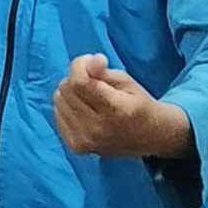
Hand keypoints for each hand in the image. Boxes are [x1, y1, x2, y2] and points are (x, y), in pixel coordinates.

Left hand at [53, 54, 177, 156]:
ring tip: (89, 95)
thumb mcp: (127, 82)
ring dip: (70, 92)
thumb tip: (90, 60)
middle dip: (77, 77)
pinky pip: (57, 115)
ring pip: (58, 100)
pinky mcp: (76, 146)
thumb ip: (104, 72)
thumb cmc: (138, 104)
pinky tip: (83, 109)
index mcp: (115, 110)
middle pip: (66, 90)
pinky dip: (66, 107)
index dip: (80, 65)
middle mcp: (97, 128)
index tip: (89, 61)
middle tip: (93, 79)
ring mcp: (85, 140)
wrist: (150, 137)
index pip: (80, 82)